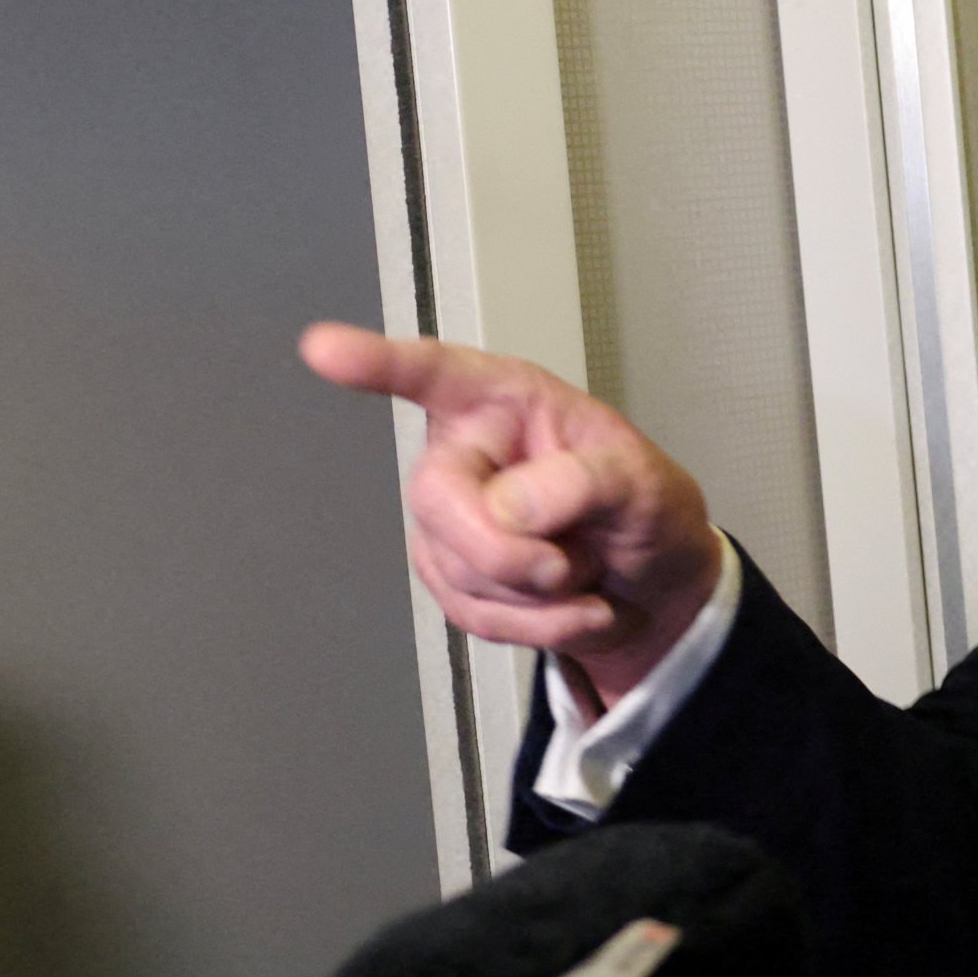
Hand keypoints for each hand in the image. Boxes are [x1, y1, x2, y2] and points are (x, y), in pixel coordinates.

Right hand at [299, 324, 726, 707]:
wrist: (653, 585)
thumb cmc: (644, 509)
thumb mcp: (644, 483)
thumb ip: (584, 483)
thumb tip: (507, 508)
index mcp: (507, 401)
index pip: (434, 373)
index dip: (377, 362)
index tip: (324, 348)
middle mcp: (465, 451)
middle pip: (438, 499)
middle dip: (511, 553)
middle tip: (578, 562)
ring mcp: (448, 517)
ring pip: (459, 570)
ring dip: (543, 595)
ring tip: (586, 570)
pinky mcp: (448, 574)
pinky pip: (473, 615)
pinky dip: (538, 627)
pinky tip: (574, 606)